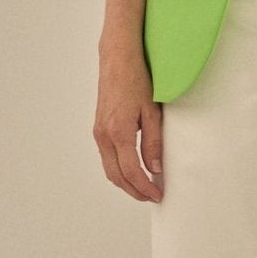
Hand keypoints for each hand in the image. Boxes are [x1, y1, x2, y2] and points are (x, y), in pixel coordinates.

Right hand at [94, 38, 164, 202]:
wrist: (118, 60)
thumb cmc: (137, 80)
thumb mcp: (152, 112)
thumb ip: (153, 142)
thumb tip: (155, 168)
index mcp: (118, 132)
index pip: (131, 171)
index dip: (145, 187)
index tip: (158, 195)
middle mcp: (104, 136)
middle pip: (116, 176)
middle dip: (134, 191)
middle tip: (152, 196)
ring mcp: (98, 132)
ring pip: (109, 169)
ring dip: (125, 182)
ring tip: (144, 187)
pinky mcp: (99, 128)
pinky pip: (106, 157)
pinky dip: (118, 169)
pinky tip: (132, 170)